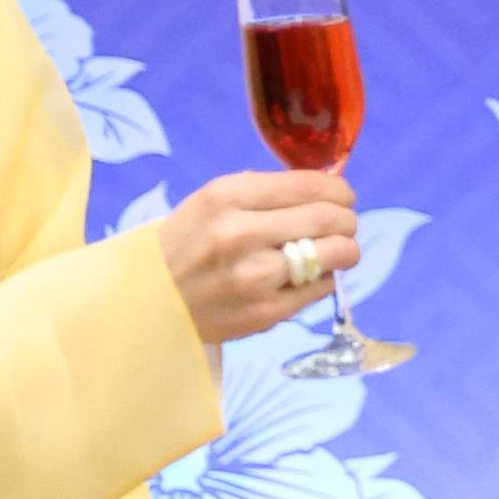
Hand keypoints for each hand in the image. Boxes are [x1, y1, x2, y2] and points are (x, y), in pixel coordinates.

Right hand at [159, 172, 358, 344]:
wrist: (150, 301)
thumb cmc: (189, 243)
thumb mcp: (212, 201)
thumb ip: (266, 192)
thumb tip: (327, 189)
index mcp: (227, 197)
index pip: (310, 185)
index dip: (339, 191)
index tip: (342, 197)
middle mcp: (240, 234)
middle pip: (330, 219)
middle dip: (347, 220)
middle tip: (343, 225)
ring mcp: (255, 277)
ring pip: (336, 254)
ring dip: (345, 250)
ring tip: (333, 251)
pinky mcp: (266, 312)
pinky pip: (323, 288)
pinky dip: (324, 279)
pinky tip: (303, 278)